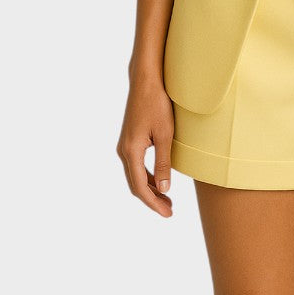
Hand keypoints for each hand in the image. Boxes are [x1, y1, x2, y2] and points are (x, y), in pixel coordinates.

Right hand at [116, 76, 174, 216]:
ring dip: (150, 188)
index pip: (140, 187)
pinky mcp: (130, 139)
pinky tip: (160, 179)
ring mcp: (125, 144)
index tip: (167, 213)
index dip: (153, 203)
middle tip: (169, 210)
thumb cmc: (158, 104)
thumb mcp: (165, 134)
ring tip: (167, 198)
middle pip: (136, 184)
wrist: (146, 81)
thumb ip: (164, 162)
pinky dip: (147, 176)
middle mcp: (124, 150)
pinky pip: (136, 165)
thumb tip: (165, 188)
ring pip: (135, 175)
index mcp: (131, 151)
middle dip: (152, 199)